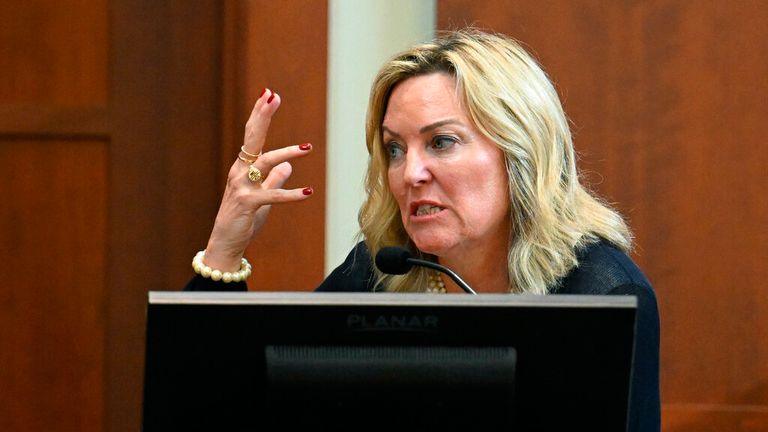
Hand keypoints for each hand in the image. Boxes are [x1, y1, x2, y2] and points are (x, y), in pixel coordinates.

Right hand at [203, 89, 312, 270]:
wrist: (226, 243)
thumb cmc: (242, 219)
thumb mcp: (261, 197)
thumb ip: (272, 180)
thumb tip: (288, 166)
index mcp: (243, 167)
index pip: (252, 135)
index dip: (260, 115)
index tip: (268, 94)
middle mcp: (240, 172)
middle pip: (252, 138)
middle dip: (263, 116)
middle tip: (272, 97)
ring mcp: (242, 187)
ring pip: (265, 163)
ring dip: (287, 153)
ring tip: (307, 148)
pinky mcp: (248, 204)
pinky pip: (273, 195)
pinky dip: (291, 194)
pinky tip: (308, 192)